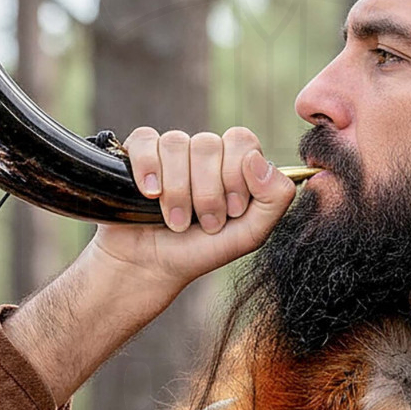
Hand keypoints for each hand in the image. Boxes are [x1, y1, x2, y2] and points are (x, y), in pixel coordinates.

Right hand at [90, 126, 296, 293]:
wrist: (152, 269)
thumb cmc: (201, 251)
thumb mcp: (250, 234)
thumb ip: (274, 198)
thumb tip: (256, 159)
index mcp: (233, 164)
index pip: (241, 140)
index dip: (236, 174)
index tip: (232, 211)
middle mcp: (203, 153)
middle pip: (208, 143)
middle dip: (207, 192)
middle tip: (206, 223)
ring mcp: (169, 152)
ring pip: (177, 143)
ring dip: (178, 190)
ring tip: (176, 222)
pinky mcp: (136, 155)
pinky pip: (145, 140)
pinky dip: (149, 167)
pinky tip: (151, 193)